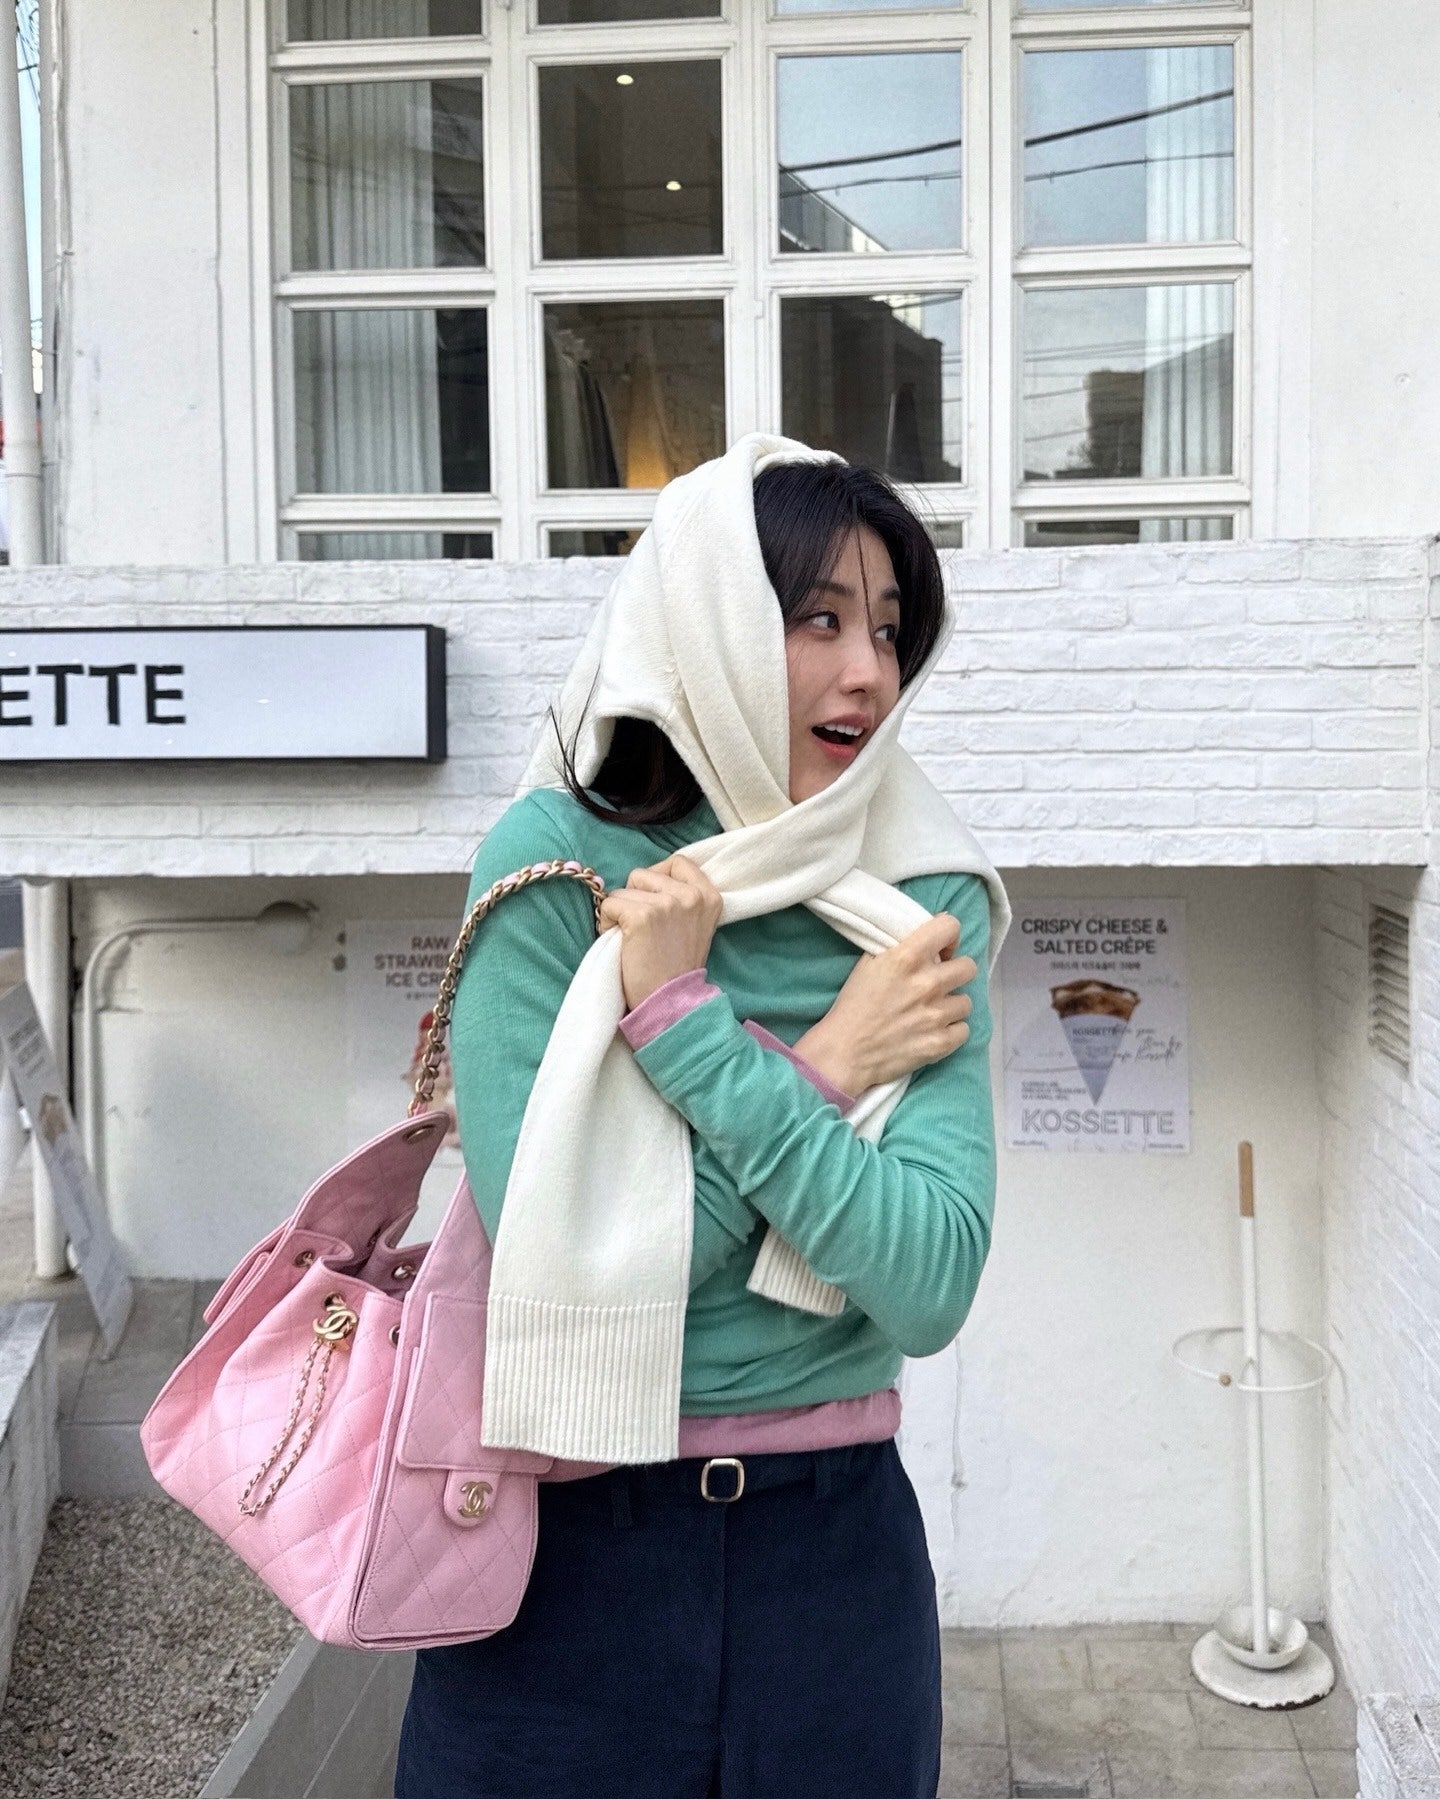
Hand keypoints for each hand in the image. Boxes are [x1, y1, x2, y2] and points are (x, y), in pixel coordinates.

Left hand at [597, 854, 723, 1009]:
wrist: (670, 1003)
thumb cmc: (675, 967)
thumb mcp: (695, 925)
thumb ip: (682, 898)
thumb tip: (648, 878)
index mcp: (709, 896)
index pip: (677, 862)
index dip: (657, 879)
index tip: (654, 903)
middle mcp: (692, 895)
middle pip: (644, 873)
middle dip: (635, 897)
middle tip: (642, 928)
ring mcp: (668, 904)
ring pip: (623, 889)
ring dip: (619, 911)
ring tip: (631, 938)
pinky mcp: (643, 916)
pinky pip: (609, 904)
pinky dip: (605, 922)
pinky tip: (620, 943)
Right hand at [794, 913, 977, 1095]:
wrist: (844, 1052)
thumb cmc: (853, 1005)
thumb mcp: (869, 963)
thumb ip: (900, 947)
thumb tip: (929, 938)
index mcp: (907, 957)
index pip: (950, 927)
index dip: (948, 937)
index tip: (941, 950)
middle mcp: (927, 983)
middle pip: (969, 967)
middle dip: (955, 972)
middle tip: (939, 982)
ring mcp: (936, 1015)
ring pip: (966, 1001)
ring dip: (951, 1005)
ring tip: (931, 1012)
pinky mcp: (940, 1043)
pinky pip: (964, 1030)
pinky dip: (951, 1032)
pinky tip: (933, 1031)